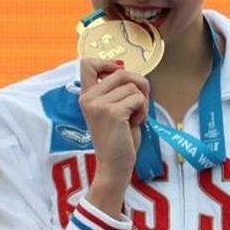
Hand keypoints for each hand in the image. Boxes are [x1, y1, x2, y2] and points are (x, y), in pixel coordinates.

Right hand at [78, 58, 149, 217]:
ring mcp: (98, 104)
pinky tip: (134, 124)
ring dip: (141, 102)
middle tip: (136, 106)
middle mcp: (88, 98)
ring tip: (132, 119)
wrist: (114, 166)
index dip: (108, 63)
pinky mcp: (112, 112)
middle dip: (138, 86)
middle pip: (122, 72)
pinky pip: (139, 99)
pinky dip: (143, 111)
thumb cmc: (118, 138)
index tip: (119, 76)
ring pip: (133, 86)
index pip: (87, 63)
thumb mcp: (113, 109)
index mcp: (86, 96)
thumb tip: (123, 67)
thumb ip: (115, 89)